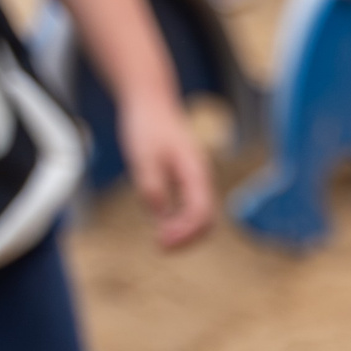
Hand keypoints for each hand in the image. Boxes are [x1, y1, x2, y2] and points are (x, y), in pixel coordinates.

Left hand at [116, 90, 216, 248]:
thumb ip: (151, 185)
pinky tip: (161, 224)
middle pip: (207, 220)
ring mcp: (195, 180)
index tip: (161, 242)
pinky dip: (180, 222)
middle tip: (161, 247)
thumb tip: (159, 213)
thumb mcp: (143, 156)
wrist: (151, 103)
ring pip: (200, 217)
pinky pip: (190, 208)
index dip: (184, 232)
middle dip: (188, 238)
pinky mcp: (186, 180)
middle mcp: (200, 179)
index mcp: (195, 173)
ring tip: (161, 242)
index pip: (200, 212)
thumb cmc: (147, 127)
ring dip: (184, 233)